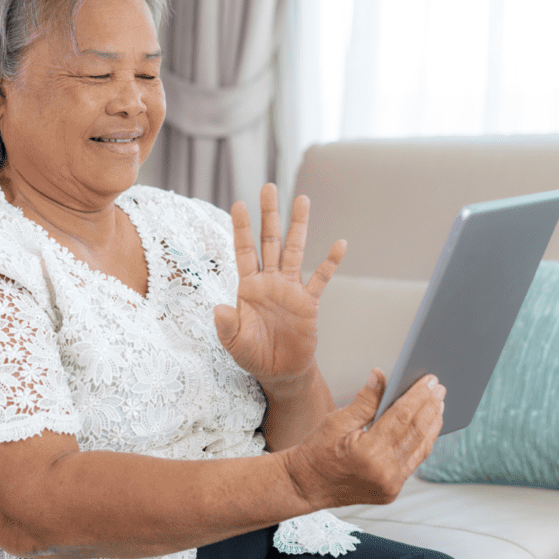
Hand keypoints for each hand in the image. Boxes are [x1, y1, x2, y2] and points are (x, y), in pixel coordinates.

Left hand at [213, 183, 345, 389]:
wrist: (280, 372)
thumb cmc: (253, 355)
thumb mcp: (234, 343)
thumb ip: (227, 325)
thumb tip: (219, 308)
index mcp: (248, 287)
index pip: (244, 251)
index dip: (241, 228)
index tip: (239, 204)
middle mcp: (269, 281)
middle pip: (269, 241)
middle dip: (269, 214)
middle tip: (268, 187)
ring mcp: (290, 289)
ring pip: (294, 250)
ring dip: (298, 226)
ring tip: (302, 199)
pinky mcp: (309, 302)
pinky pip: (321, 278)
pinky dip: (330, 262)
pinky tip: (339, 243)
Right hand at [281, 370, 445, 508]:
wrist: (305, 486)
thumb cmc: (316, 452)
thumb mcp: (336, 421)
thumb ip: (365, 400)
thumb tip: (382, 376)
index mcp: (369, 453)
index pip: (402, 417)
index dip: (418, 396)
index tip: (430, 379)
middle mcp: (385, 473)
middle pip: (416, 432)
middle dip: (430, 406)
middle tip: (439, 387)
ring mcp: (390, 485)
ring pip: (420, 449)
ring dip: (432, 424)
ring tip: (438, 403)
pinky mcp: (391, 491)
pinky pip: (413, 462)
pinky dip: (422, 442)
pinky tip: (426, 426)